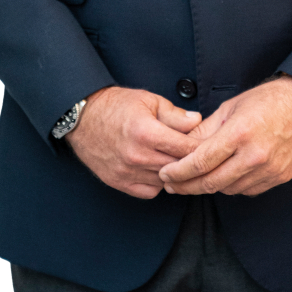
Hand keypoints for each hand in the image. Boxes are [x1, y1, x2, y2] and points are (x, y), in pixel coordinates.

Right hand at [67, 87, 201, 198]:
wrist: (83, 117)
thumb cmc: (115, 105)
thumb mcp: (148, 100)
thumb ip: (174, 114)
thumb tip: (197, 121)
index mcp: (146, 132)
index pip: (186, 148)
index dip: (200, 146)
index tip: (208, 144)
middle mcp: (137, 156)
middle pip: (178, 167)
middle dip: (191, 161)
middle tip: (198, 154)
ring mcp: (127, 172)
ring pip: (166, 182)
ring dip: (174, 173)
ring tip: (176, 159)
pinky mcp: (119, 182)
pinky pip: (149, 192)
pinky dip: (158, 183)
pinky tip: (158, 169)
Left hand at [158, 76, 291, 196]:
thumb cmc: (267, 100)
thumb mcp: (230, 107)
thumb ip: (205, 130)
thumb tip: (181, 147)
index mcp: (239, 133)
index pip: (201, 162)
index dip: (179, 172)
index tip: (166, 174)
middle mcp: (254, 155)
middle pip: (211, 182)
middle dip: (187, 186)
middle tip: (172, 185)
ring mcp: (269, 170)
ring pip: (228, 189)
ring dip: (209, 186)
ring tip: (196, 179)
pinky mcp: (280, 177)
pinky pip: (247, 190)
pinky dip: (232, 185)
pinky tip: (225, 175)